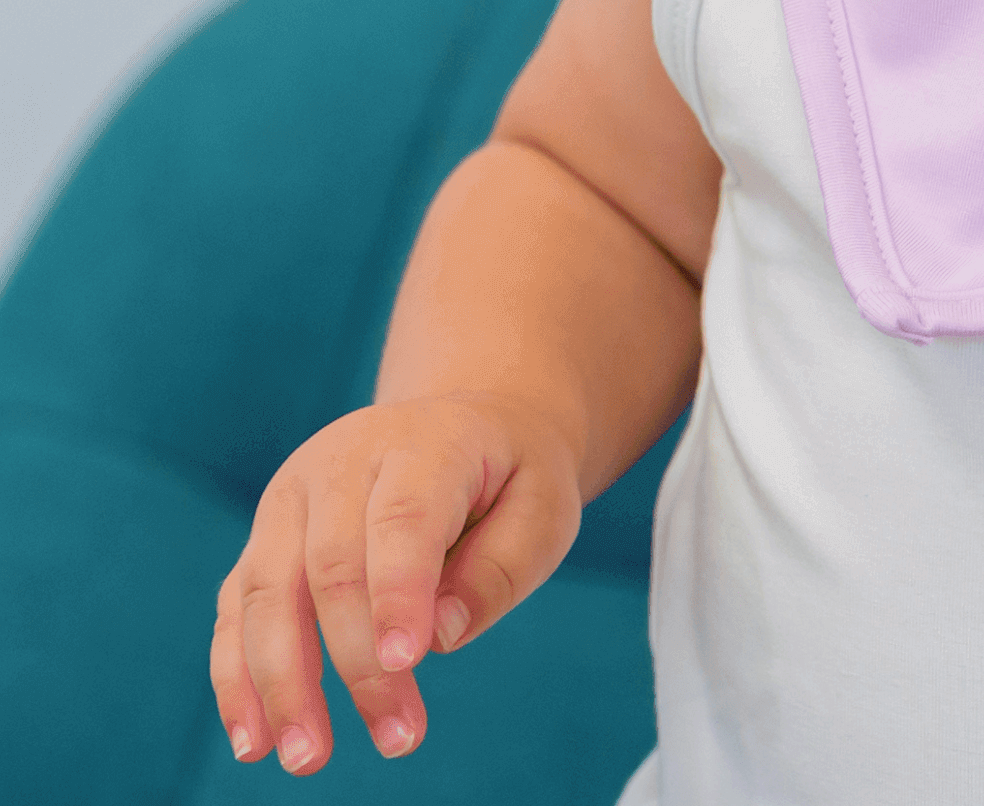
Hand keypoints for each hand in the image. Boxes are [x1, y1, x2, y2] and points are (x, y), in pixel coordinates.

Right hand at [210, 391, 581, 774]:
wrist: (469, 426)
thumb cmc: (511, 479)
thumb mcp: (545, 508)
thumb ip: (502, 568)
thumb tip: (438, 637)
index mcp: (425, 441)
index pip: (402, 517)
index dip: (398, 592)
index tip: (407, 664)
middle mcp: (345, 458)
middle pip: (330, 564)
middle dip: (354, 661)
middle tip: (396, 740)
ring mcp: (294, 495)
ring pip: (266, 590)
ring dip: (279, 682)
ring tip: (306, 759)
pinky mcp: (265, 536)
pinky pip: (237, 608)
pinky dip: (237, 677)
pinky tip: (254, 740)